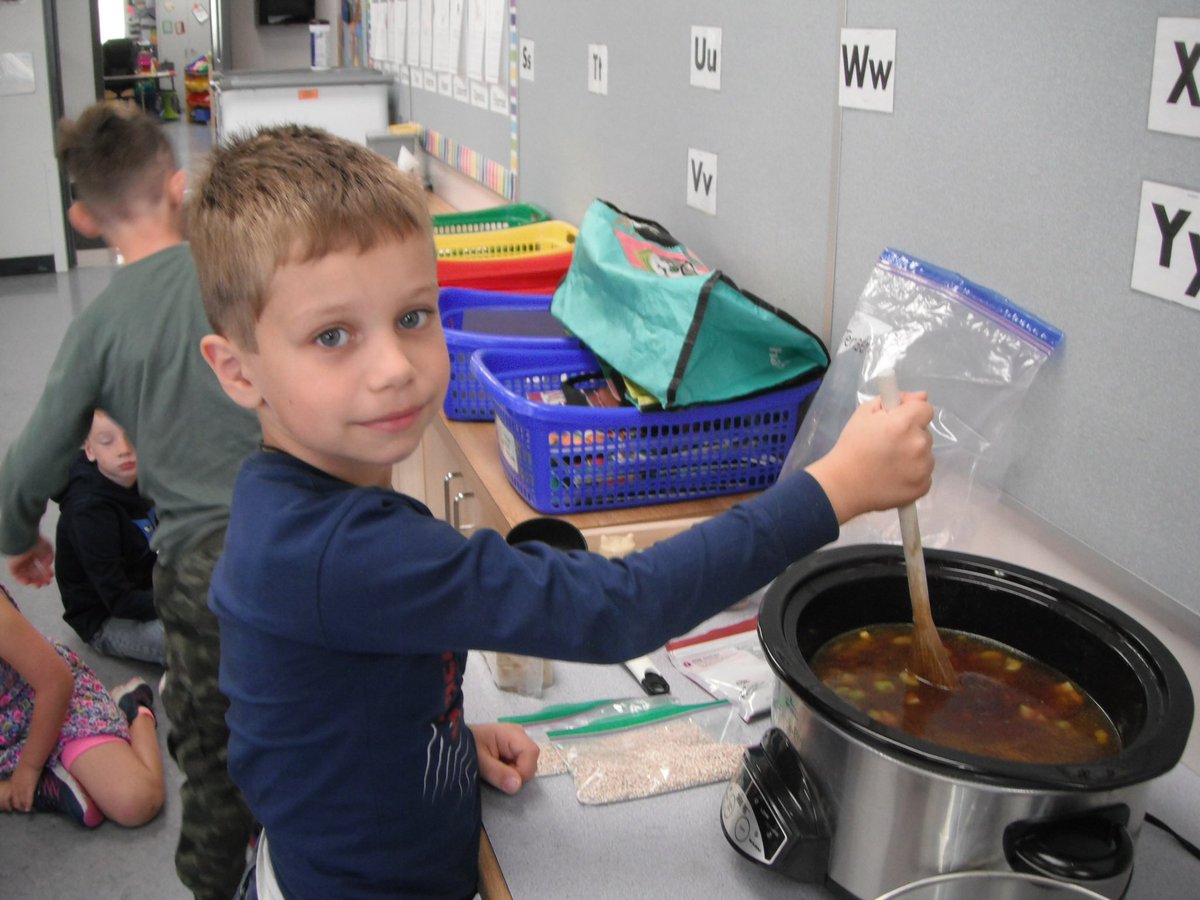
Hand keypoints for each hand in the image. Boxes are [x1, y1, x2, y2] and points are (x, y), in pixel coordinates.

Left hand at [1, 762, 40, 812]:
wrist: (29, 762)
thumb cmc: (25, 764)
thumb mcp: (18, 772)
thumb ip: (18, 778)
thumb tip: (21, 779)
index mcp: (12, 784)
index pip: (11, 796)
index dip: (12, 801)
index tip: (14, 805)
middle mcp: (15, 788)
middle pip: (14, 800)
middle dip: (17, 806)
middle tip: (21, 809)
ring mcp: (22, 789)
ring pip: (21, 801)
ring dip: (23, 807)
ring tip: (25, 811)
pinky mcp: (29, 789)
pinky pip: (28, 799)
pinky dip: (28, 805)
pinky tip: (29, 809)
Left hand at [8, 536, 54, 586]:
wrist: (25, 540)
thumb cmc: (37, 542)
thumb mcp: (49, 549)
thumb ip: (49, 558)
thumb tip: (48, 565)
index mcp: (36, 553)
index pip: (41, 565)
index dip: (46, 572)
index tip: (51, 576)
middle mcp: (27, 558)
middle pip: (34, 572)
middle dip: (41, 578)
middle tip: (46, 583)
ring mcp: (19, 562)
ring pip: (26, 575)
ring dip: (33, 581)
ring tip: (39, 585)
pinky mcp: (12, 566)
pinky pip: (16, 576)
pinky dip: (22, 580)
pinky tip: (29, 582)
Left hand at [471, 722, 539, 794]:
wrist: (452, 743)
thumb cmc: (465, 747)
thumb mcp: (479, 761)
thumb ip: (498, 773)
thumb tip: (517, 786)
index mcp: (512, 733)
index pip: (531, 753)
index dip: (523, 771)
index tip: (506, 781)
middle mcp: (519, 735)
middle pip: (531, 759)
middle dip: (518, 774)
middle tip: (496, 774)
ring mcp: (517, 742)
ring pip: (527, 764)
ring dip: (513, 773)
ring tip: (494, 771)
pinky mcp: (513, 749)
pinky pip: (520, 764)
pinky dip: (510, 771)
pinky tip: (497, 769)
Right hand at [806, 390, 934, 523]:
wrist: (843, 484)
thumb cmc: (851, 446)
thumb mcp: (864, 414)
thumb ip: (894, 400)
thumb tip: (921, 396)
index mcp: (904, 423)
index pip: (926, 409)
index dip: (912, 412)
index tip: (899, 420)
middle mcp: (919, 444)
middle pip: (924, 433)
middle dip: (910, 435)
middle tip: (888, 445)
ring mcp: (923, 468)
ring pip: (925, 454)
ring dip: (913, 455)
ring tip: (889, 464)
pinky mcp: (923, 486)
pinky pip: (924, 473)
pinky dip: (913, 474)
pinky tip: (895, 477)